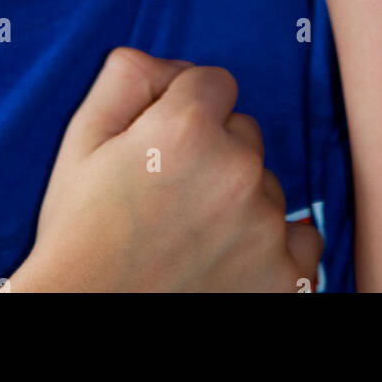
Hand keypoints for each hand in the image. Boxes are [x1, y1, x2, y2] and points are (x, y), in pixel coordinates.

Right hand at [0, 47, 322, 292]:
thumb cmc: (79, 236)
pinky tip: (233, 257)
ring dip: (241, 199)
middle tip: (171, 195)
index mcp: (186, 126)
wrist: (86, 316)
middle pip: (244, 132)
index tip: (164, 144)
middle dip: (215, 152)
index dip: (185, 109)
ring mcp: (266, 226)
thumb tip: (173, 65)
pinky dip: (275, 246)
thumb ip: (128, 77)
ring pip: (268, 184)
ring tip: (192, 234)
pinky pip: (303, 239)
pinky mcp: (287, 277)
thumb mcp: (81, 139)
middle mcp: (236, 169)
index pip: (215, 82)